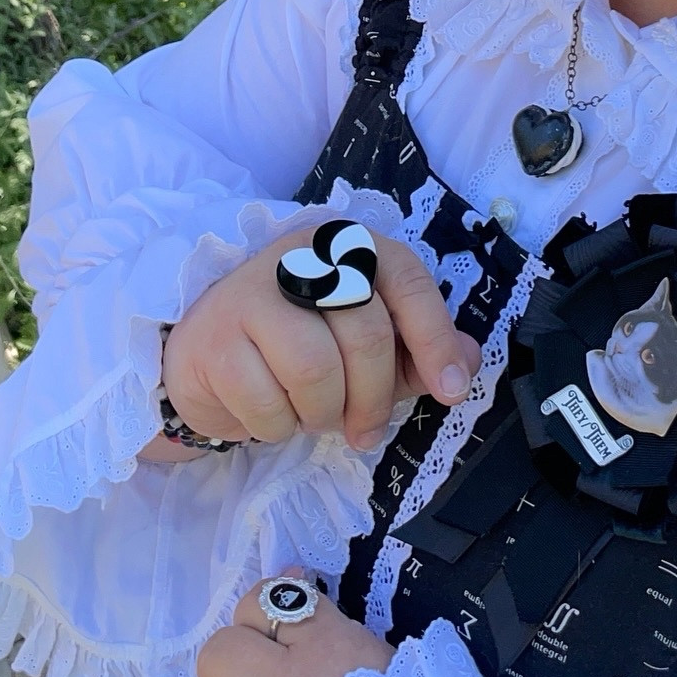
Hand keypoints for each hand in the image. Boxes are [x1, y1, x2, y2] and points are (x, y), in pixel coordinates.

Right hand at [162, 225, 478, 449]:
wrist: (206, 355)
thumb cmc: (297, 343)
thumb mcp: (367, 342)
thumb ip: (418, 348)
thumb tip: (470, 361)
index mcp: (348, 247)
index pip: (406, 281)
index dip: (435, 339)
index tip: (452, 390)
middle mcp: (300, 257)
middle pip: (366, 334)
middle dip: (374, 398)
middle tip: (365, 429)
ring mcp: (250, 293)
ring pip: (316, 370)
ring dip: (323, 414)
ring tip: (313, 415)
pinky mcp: (213, 339)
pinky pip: (266, 402)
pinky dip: (278, 427)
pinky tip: (272, 415)